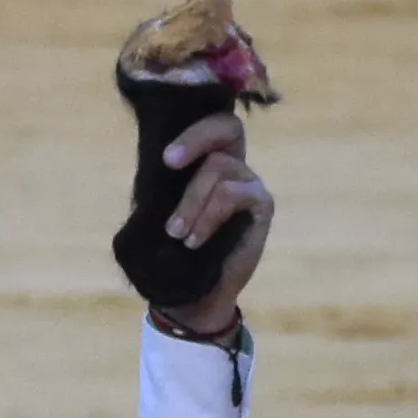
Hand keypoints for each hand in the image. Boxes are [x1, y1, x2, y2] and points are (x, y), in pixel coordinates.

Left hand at [147, 110, 268, 332]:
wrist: (191, 294)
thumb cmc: (171, 251)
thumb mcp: (156, 211)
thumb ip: (159, 182)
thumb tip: (155, 155)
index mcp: (205, 160)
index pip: (208, 123)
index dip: (191, 130)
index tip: (164, 158)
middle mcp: (232, 165)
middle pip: (227, 126)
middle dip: (195, 138)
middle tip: (168, 162)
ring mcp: (249, 183)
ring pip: (219, 168)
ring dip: (191, 202)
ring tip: (177, 233)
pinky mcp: (262, 203)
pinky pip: (233, 194)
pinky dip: (209, 217)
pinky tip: (195, 241)